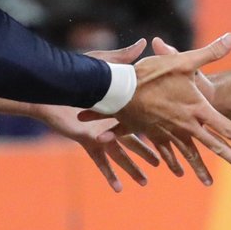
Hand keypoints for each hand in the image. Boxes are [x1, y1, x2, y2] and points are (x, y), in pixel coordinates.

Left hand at [30, 40, 160, 191]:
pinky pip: (100, 161)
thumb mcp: (110, 64)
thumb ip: (127, 57)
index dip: (159, 130)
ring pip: (122, 155)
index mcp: (120, 108)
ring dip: (134, 169)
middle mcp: (112, 124)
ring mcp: (101, 134)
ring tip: (146, 183)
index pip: (144, 121)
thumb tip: (146, 41)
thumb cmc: (81, 71)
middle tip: (170, 168)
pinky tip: (117, 188)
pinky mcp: (88, 141)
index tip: (176, 136)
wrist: (54, 85)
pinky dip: (108, 174)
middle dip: (152, 155)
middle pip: (138, 142)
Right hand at [81, 32, 230, 186]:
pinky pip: (167, 152)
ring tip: (209, 183)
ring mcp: (170, 132)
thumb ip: (211, 52)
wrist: (120, 90)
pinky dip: (173, 163)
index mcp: (197, 110)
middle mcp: (186, 125)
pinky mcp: (154, 133)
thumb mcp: (184, 60)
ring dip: (200, 169)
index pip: (227, 128)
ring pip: (190, 154)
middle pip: (215, 146)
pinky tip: (178, 172)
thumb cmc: (152, 74)